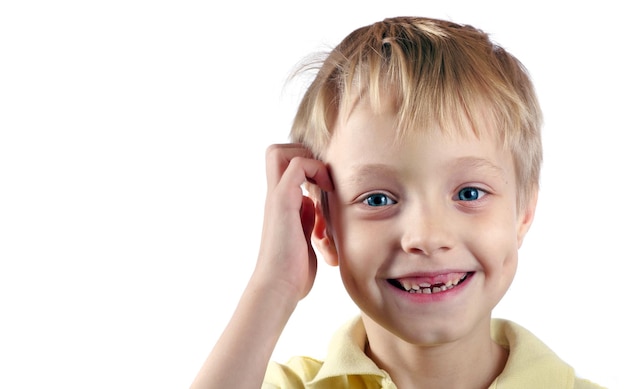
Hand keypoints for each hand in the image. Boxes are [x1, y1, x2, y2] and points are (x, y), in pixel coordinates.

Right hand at [252, 143, 332, 302]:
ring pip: (279, 152)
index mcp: (281, 204)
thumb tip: (312, 205)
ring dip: (308, 158)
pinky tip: (328, 191)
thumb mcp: (304, 237)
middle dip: (303, 153)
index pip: (284, 165)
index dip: (306, 163)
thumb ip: (306, 218)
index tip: (326, 182)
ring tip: (326, 182)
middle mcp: (275, 196)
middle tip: (323, 176)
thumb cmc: (293, 270)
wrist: (278, 287)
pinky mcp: (282, 201)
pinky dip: (316, 169)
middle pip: (276, 151)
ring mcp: (277, 196)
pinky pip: (297, 165)